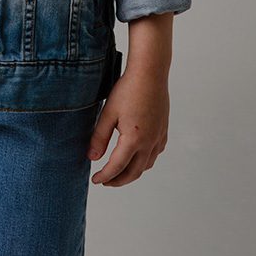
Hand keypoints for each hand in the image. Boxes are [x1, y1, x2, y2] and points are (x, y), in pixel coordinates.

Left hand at [86, 68, 168, 185]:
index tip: (96, 180)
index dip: (105, 176)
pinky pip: (155, 154)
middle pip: (134, 172)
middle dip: (119, 180)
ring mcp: (158, 137)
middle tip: (106, 181)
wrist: (150, 73)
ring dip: (132, 172)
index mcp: (134, 140)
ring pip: (147, 165)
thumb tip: (92, 158)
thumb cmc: (128, 89)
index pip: (117, 167)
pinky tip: (137, 156)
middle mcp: (149, 143)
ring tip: (119, 172)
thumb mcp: (108, 113)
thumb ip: (99, 137)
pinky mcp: (163, 130)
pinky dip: (145, 161)